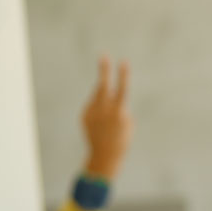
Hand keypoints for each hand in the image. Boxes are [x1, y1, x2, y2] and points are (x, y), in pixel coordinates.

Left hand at [81, 57, 130, 178]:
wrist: (105, 154)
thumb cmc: (122, 138)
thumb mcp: (127, 122)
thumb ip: (119, 106)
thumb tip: (109, 94)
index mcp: (119, 112)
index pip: (122, 88)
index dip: (123, 74)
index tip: (124, 61)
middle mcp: (104, 110)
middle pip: (103, 85)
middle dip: (103, 70)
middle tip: (103, 56)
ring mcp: (92, 112)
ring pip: (97, 95)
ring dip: (103, 95)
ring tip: (108, 113)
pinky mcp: (84, 115)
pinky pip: (92, 105)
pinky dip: (98, 108)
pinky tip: (100, 122)